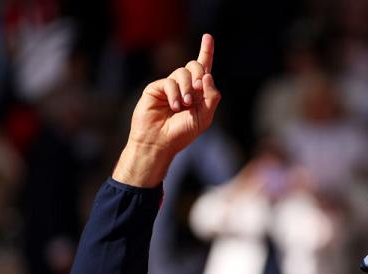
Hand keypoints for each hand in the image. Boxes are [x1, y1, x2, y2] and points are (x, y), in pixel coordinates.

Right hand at [113, 34, 220, 187]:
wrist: (160, 142)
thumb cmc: (182, 133)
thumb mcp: (204, 117)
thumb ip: (211, 97)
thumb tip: (208, 75)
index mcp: (198, 93)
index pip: (204, 68)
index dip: (206, 51)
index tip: (208, 36)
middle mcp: (184, 86)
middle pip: (196, 66)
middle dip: (200, 74)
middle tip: (198, 89)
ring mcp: (170, 86)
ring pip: (183, 72)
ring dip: (187, 88)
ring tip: (184, 106)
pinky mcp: (156, 88)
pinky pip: (169, 82)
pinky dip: (175, 94)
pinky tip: (174, 106)